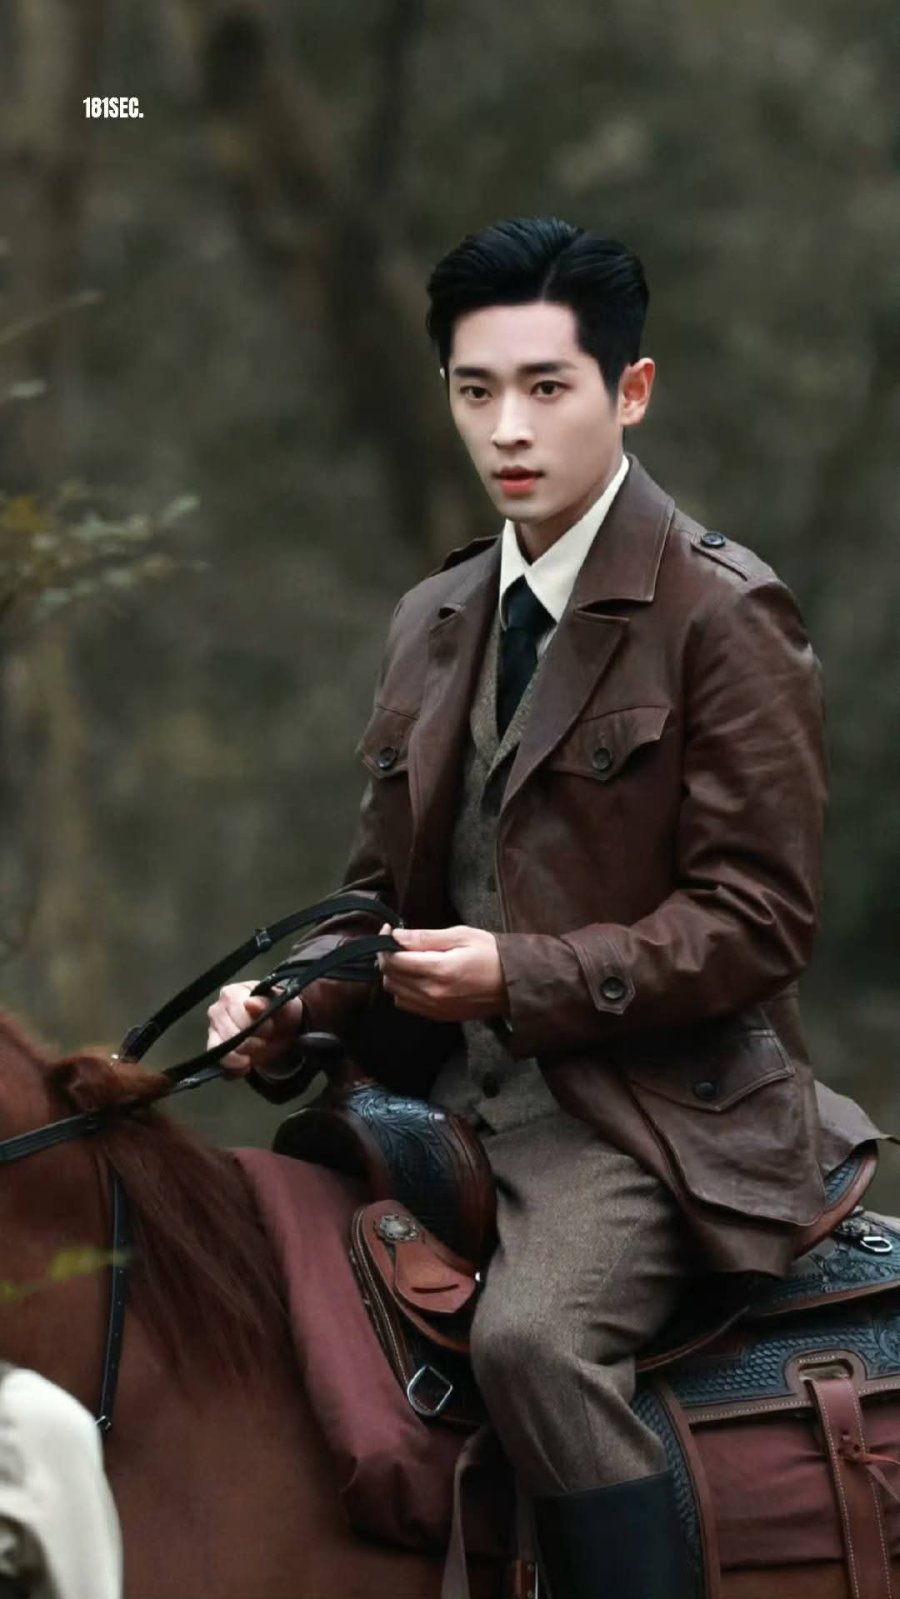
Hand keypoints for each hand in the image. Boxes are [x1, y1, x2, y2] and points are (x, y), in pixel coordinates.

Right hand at [206, 980, 304, 1075]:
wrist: (282, 1029)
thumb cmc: (279, 1012)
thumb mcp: (282, 1003)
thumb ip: (266, 1002)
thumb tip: (249, 1003)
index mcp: (231, 994)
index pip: (235, 1013)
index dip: (255, 1024)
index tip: (269, 1028)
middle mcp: (217, 1011)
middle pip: (228, 1034)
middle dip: (250, 1042)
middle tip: (264, 1041)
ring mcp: (213, 1032)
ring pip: (220, 1051)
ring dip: (241, 1058)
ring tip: (254, 1056)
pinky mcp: (215, 1052)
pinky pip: (219, 1066)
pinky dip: (234, 1070)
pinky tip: (247, 1067)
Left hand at [378, 925, 508, 1021]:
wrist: (514, 985)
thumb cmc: (491, 954)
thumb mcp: (461, 936)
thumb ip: (425, 937)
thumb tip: (396, 935)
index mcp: (438, 970)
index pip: (393, 960)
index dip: (385, 942)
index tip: (389, 930)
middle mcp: (432, 993)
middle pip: (390, 977)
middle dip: (387, 957)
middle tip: (396, 942)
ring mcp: (434, 1008)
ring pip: (395, 992)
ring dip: (394, 974)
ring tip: (406, 959)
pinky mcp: (438, 1016)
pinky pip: (407, 1004)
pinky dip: (403, 990)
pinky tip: (416, 977)